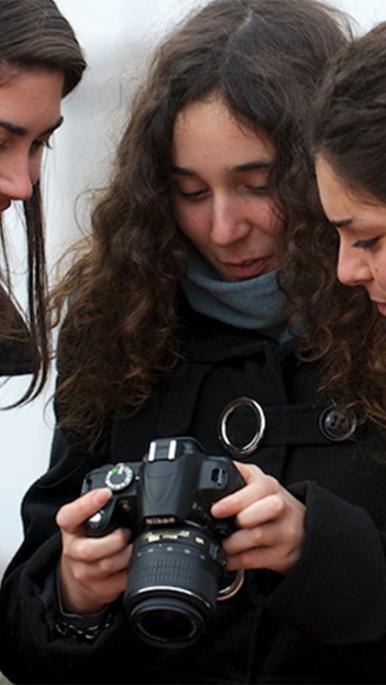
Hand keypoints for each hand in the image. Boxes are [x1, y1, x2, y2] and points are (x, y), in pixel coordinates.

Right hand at [56, 488, 131, 613]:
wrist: (78, 577)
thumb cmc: (88, 540)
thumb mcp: (86, 521)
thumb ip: (100, 507)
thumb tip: (125, 484)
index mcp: (70, 528)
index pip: (70, 516)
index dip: (86, 505)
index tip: (105, 493)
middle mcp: (74, 551)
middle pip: (89, 550)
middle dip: (114, 540)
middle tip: (127, 532)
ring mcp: (84, 573)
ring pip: (107, 566)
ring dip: (127, 555)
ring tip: (134, 546)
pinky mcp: (99, 589)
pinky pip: (121, 581)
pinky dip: (133, 570)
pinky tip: (134, 562)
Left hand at [211, 462, 304, 574]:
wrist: (303, 526)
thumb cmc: (272, 502)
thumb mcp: (258, 481)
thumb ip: (237, 473)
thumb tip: (212, 467)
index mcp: (270, 487)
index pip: (257, 489)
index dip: (235, 500)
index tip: (217, 509)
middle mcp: (281, 508)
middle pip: (265, 510)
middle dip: (241, 519)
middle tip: (223, 526)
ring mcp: (285, 532)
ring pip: (258, 536)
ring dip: (233, 543)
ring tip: (222, 544)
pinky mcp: (283, 555)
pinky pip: (256, 560)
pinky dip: (236, 561)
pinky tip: (228, 559)